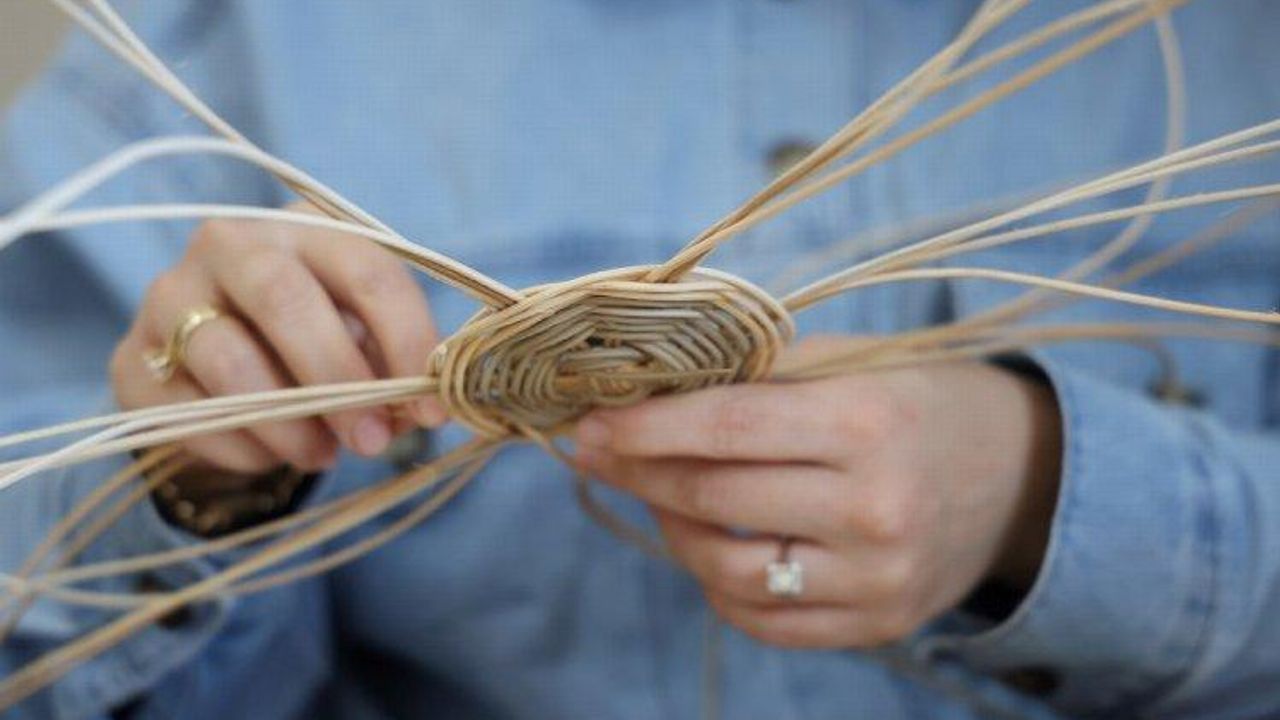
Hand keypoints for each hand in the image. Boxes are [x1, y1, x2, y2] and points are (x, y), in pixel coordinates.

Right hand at [110, 202, 444, 476]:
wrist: (219, 367)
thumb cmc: (314, 340)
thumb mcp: (363, 336)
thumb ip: (394, 363)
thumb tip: (421, 407)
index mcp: (303, 226)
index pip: (365, 268)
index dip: (408, 340)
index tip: (434, 407)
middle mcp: (229, 245)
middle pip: (285, 299)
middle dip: (339, 378)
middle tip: (373, 439)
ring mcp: (169, 299)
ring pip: (229, 360)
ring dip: (289, 422)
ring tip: (323, 454)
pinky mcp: (131, 362)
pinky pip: (189, 414)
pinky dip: (245, 448)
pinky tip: (274, 455)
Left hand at [575, 344, 1061, 648]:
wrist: (1021, 476)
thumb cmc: (920, 401)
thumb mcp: (855, 362)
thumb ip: (758, 374)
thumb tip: (649, 386)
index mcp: (865, 424)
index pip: (725, 427)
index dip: (644, 426)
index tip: (589, 421)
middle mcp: (873, 509)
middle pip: (714, 496)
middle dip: (638, 470)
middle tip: (596, 450)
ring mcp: (876, 579)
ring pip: (726, 569)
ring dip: (670, 528)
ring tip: (658, 493)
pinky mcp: (878, 625)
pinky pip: (763, 620)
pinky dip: (717, 583)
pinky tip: (706, 543)